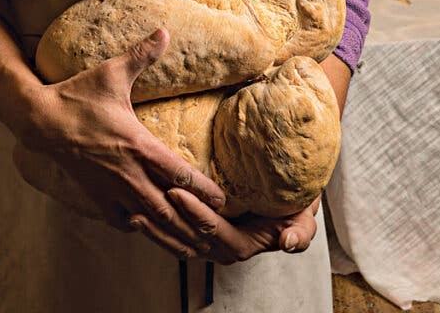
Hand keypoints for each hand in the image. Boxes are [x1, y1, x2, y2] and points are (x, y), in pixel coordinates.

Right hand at [14, 27, 226, 257]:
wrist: (41, 120)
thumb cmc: (79, 95)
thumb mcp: (113, 72)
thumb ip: (142, 54)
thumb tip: (164, 30)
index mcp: (138, 145)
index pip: (179, 174)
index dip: (203, 189)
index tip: (223, 200)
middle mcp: (128, 174)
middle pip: (169, 209)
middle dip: (193, 222)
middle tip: (216, 232)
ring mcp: (111, 190)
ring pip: (148, 222)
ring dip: (171, 234)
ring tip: (193, 248)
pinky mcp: (97, 198)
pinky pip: (123, 222)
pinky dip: (139, 228)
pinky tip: (150, 228)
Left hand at [128, 189, 320, 264]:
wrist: (289, 197)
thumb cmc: (296, 204)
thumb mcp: (305, 217)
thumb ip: (301, 232)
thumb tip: (288, 244)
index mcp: (243, 245)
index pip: (214, 234)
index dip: (195, 216)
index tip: (177, 192)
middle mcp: (222, 248)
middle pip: (190, 239)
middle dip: (169, 219)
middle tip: (150, 195)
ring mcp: (208, 242)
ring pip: (178, 240)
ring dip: (156, 228)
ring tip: (134, 210)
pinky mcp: (198, 231)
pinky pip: (175, 234)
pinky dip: (157, 226)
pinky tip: (137, 211)